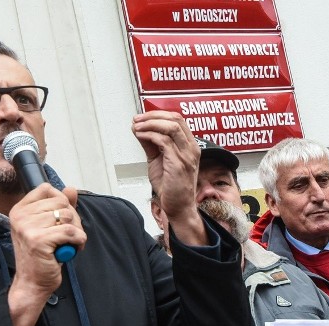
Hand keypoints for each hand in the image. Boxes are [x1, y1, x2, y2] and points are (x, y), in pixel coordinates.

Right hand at [7, 184, 85, 325]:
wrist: (32, 283)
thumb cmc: (40, 256)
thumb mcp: (48, 227)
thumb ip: (59, 207)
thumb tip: (70, 189)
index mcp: (19, 210)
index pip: (47, 189)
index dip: (62, 202)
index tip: (61, 219)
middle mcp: (20, 216)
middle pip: (62, 203)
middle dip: (73, 219)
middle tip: (69, 235)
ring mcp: (28, 228)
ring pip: (68, 217)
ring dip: (76, 231)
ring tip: (69, 243)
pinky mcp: (39, 240)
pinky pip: (71, 232)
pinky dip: (78, 241)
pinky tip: (72, 249)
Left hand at [131, 111, 205, 245]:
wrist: (178, 207)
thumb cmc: (171, 187)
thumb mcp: (158, 160)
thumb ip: (151, 144)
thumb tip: (138, 128)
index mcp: (189, 146)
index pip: (178, 119)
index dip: (158, 114)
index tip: (142, 116)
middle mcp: (191, 148)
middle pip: (176, 119)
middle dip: (153, 116)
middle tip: (138, 119)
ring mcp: (187, 156)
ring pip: (171, 127)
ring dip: (150, 124)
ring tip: (137, 127)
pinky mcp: (178, 164)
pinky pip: (164, 142)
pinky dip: (150, 135)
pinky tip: (140, 136)